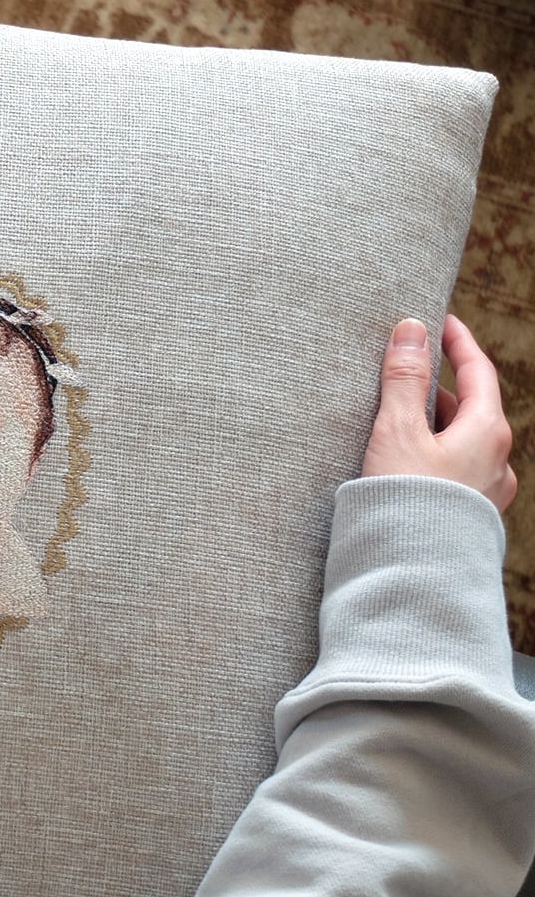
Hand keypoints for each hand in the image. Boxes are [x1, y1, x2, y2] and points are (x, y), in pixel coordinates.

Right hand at [361, 314, 516, 513]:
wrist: (414, 574)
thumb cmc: (406, 500)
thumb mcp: (398, 430)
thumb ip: (404, 378)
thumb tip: (412, 329)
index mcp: (489, 432)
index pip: (479, 372)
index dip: (458, 343)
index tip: (441, 322)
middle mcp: (498, 461)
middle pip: (472, 409)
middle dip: (440, 390)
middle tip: (405, 377)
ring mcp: (487, 493)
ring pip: (464, 444)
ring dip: (436, 428)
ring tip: (398, 427)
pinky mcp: (470, 518)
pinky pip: (457, 474)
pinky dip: (435, 458)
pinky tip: (407, 469)